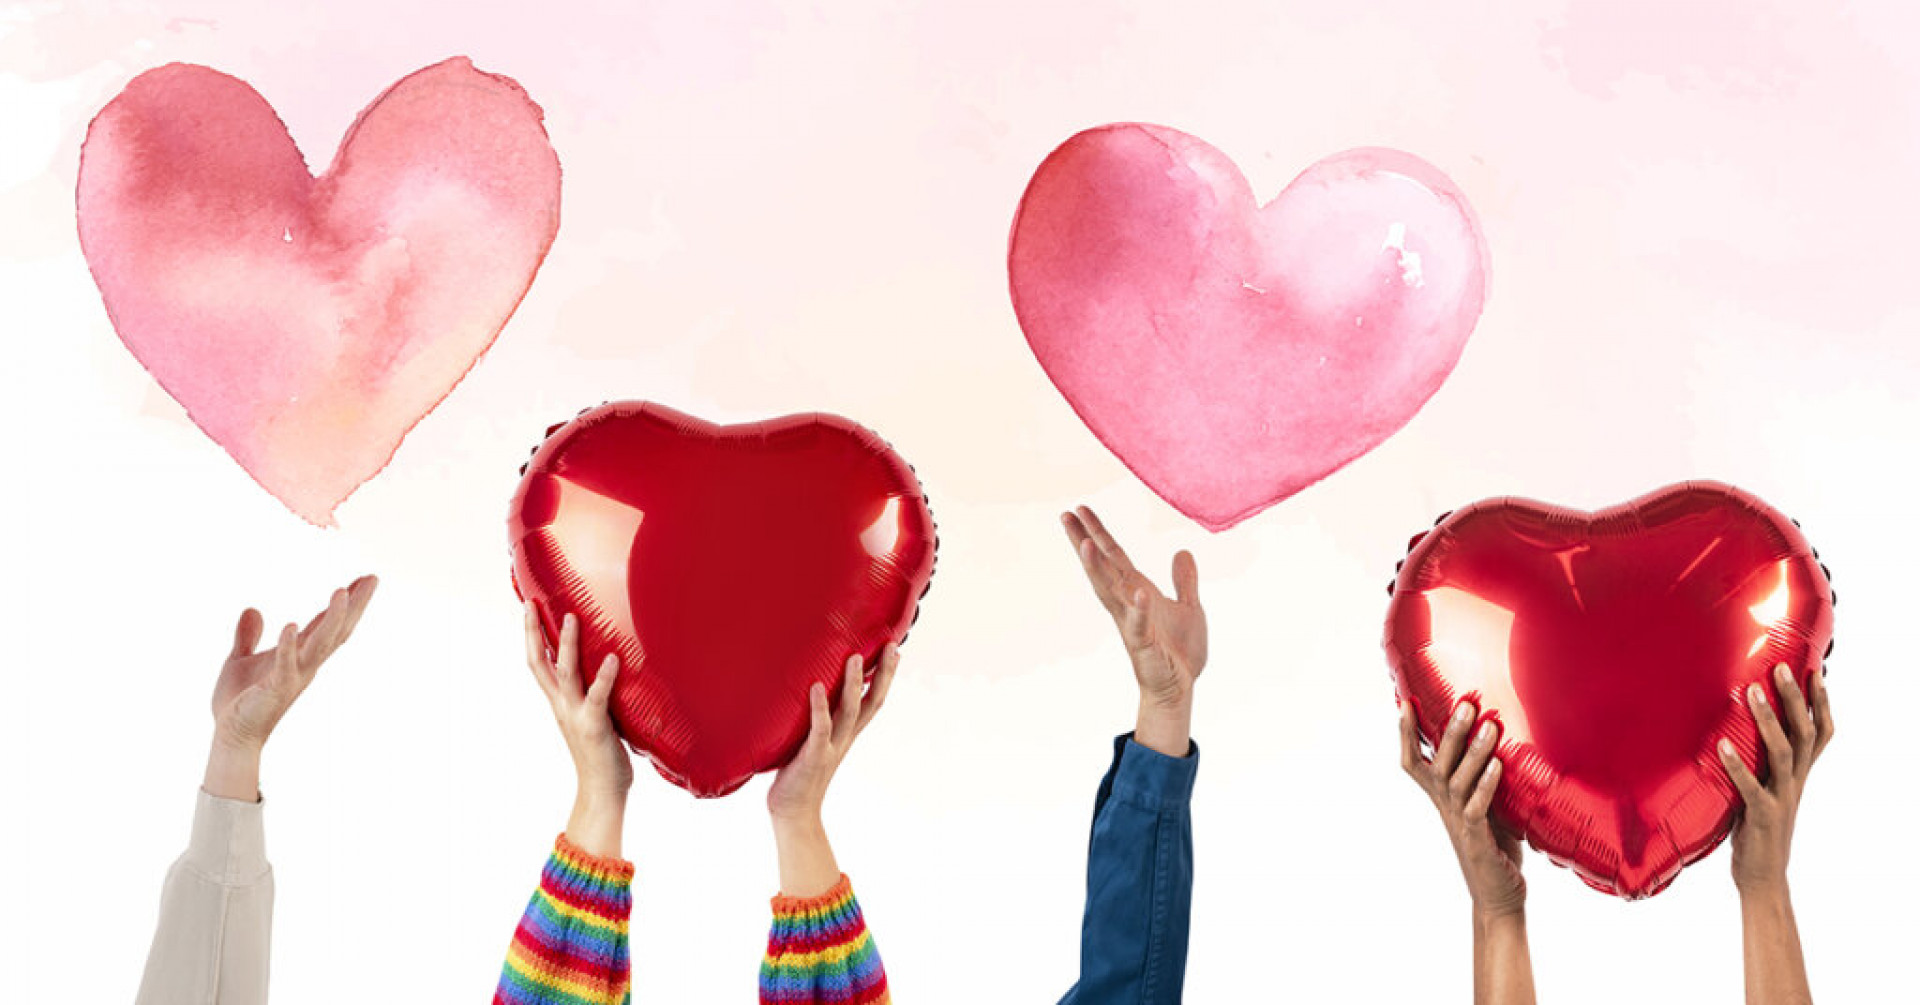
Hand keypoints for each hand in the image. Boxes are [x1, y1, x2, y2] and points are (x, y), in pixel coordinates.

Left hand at [204, 575, 377, 799]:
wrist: (232, 736)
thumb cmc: (239, 701)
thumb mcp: (240, 659)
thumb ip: (248, 636)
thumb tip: (252, 609)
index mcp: (300, 655)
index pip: (327, 624)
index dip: (346, 602)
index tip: (364, 579)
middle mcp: (305, 664)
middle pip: (336, 630)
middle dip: (354, 605)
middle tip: (372, 579)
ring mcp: (293, 676)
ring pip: (320, 644)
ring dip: (332, 619)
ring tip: (342, 592)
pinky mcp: (275, 688)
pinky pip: (285, 665)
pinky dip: (289, 646)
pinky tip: (292, 625)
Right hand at [524, 607, 632, 797]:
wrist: (601, 791)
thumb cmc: (602, 754)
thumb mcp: (591, 718)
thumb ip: (592, 695)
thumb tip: (609, 668)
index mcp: (559, 703)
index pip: (538, 663)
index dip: (531, 636)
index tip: (528, 607)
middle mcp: (562, 706)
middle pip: (539, 663)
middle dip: (533, 633)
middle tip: (530, 603)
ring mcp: (575, 715)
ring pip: (566, 673)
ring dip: (568, 645)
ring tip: (572, 617)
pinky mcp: (594, 726)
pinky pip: (597, 697)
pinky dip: (605, 677)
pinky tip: (614, 658)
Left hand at [767, 646, 898, 824]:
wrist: (794, 812)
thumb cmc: (799, 773)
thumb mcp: (814, 741)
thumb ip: (817, 718)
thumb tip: (809, 688)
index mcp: (847, 734)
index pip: (873, 700)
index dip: (885, 676)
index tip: (893, 648)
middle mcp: (844, 738)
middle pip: (871, 703)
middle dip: (883, 675)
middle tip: (891, 647)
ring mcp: (830, 747)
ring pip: (849, 713)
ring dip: (853, 685)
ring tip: (855, 658)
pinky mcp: (813, 756)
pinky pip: (819, 729)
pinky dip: (819, 708)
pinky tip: (818, 687)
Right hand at [1062, 506, 1205, 756]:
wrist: (1181, 687)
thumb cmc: (1180, 651)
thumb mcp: (1190, 607)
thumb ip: (1184, 580)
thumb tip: (1182, 551)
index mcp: (1137, 592)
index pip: (1113, 556)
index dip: (1097, 532)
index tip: (1079, 509)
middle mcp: (1127, 604)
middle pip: (1101, 568)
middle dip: (1083, 542)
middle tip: (1065, 515)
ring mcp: (1132, 624)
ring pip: (1109, 592)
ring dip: (1096, 569)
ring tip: (1084, 544)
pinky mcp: (1144, 646)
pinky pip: (1139, 625)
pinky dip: (1138, 609)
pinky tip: (1138, 591)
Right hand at [1402, 699, 1525, 919]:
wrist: (1497, 896)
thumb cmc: (1495, 848)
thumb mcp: (1489, 808)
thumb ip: (1487, 780)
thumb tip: (1506, 744)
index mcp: (1441, 798)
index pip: (1414, 762)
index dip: (1406, 734)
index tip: (1406, 702)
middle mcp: (1444, 807)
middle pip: (1437, 763)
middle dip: (1449, 731)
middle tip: (1465, 703)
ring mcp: (1458, 822)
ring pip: (1457, 780)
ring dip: (1473, 751)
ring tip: (1490, 725)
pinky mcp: (1476, 838)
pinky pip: (1477, 806)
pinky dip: (1486, 784)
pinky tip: (1497, 765)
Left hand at [1718, 663, 1834, 895]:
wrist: (1763, 877)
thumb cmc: (1758, 830)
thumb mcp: (1766, 790)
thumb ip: (1761, 765)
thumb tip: (1740, 731)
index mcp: (1799, 776)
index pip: (1820, 734)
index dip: (1821, 705)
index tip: (1815, 672)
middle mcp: (1795, 783)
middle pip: (1804, 734)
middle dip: (1796, 699)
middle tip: (1782, 668)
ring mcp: (1780, 798)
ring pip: (1783, 753)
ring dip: (1767, 721)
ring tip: (1752, 692)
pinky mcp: (1761, 816)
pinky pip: (1750, 787)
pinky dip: (1736, 765)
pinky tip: (1722, 746)